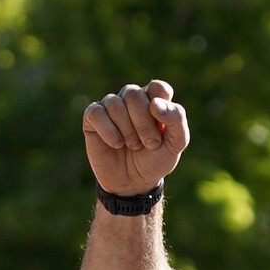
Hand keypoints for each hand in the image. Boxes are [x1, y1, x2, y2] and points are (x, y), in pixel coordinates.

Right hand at [83, 76, 188, 198]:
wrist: (134, 182)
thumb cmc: (155, 159)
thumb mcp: (176, 143)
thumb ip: (176, 119)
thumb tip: (155, 103)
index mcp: (154, 99)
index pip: (157, 87)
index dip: (159, 107)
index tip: (161, 127)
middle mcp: (132, 98)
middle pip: (133, 94)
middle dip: (143, 124)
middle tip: (149, 143)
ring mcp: (111, 106)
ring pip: (115, 104)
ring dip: (127, 131)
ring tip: (132, 145)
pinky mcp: (93, 117)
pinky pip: (96, 113)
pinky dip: (109, 131)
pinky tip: (116, 144)